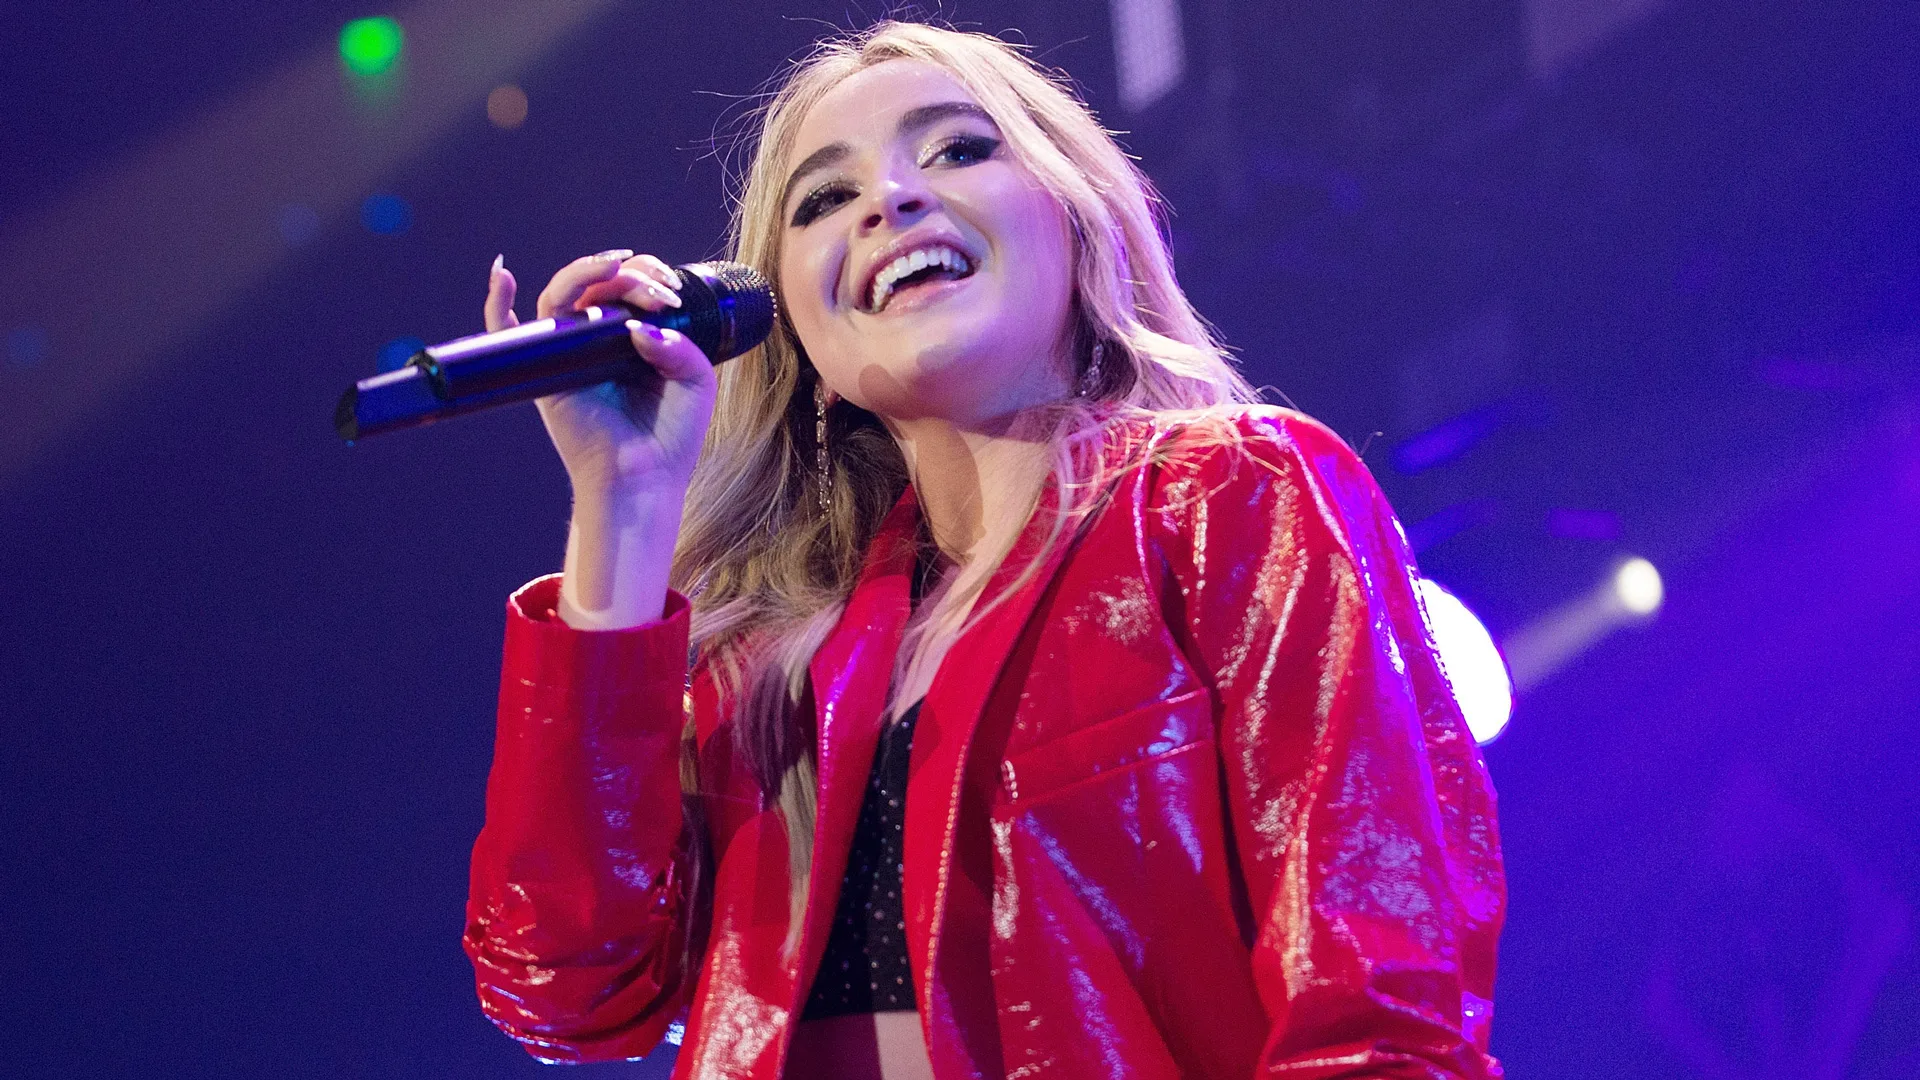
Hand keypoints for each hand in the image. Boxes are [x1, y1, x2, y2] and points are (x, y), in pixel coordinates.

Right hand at [484, 249, 718, 496]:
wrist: (645, 480)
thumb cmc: (671, 436)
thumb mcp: (695, 381)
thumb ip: (679, 343)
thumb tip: (637, 326)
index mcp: (636, 336)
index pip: (632, 285)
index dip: (649, 275)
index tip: (671, 292)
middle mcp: (600, 338)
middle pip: (600, 282)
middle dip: (630, 275)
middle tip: (658, 292)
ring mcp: (569, 351)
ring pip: (562, 294)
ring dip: (584, 272)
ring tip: (613, 267)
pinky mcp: (544, 372)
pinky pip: (506, 332)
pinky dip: (496, 304)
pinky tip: (502, 274)